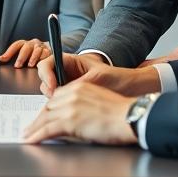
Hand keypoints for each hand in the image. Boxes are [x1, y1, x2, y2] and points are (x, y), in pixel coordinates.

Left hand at [0, 38, 51, 67]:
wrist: (52, 50)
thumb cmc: (35, 53)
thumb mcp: (25, 54)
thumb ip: (13, 55)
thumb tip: (0, 58)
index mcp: (26, 44)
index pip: (16, 45)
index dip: (9, 52)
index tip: (2, 59)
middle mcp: (33, 43)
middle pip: (26, 47)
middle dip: (21, 57)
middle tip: (18, 65)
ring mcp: (41, 46)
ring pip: (36, 49)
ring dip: (33, 57)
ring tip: (30, 65)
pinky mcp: (49, 50)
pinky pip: (46, 52)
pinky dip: (43, 57)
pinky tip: (41, 62)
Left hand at [23, 81, 138, 144]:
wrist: (130, 117)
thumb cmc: (121, 113)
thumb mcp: (99, 102)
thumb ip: (84, 106)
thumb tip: (77, 118)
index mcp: (80, 87)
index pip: (56, 98)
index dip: (48, 109)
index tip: (42, 116)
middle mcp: (72, 94)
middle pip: (48, 107)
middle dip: (38, 119)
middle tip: (31, 127)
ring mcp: (70, 107)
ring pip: (44, 118)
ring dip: (34, 128)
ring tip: (27, 135)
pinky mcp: (70, 121)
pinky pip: (48, 129)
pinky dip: (37, 136)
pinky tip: (31, 140)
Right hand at [37, 53, 161, 97]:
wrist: (132, 89)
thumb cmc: (118, 79)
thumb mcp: (97, 78)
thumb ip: (78, 84)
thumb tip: (62, 93)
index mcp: (71, 61)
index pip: (48, 63)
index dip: (46, 75)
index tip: (53, 88)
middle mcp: (67, 72)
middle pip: (45, 79)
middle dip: (48, 90)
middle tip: (55, 102)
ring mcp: (69, 85)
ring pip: (50, 92)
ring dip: (52, 101)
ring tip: (62, 108)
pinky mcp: (72, 98)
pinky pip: (59, 102)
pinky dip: (59, 108)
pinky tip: (66, 114)